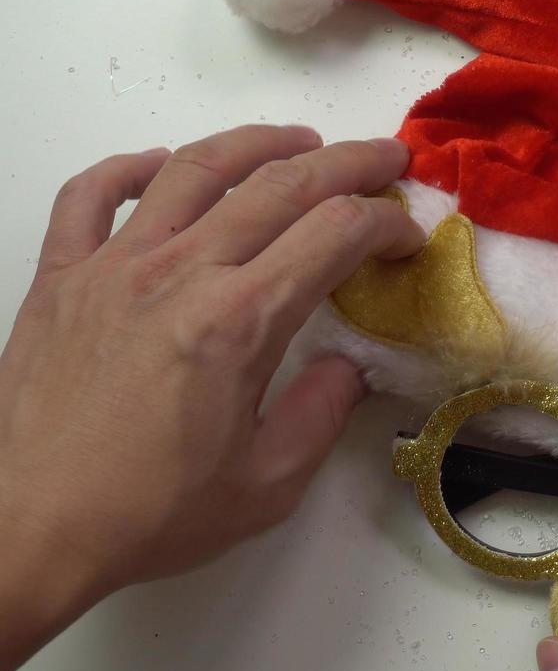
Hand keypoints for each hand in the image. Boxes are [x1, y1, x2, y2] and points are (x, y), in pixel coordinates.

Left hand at [0, 126, 422, 670]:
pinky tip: (162, 165)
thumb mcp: (267, 483)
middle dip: (348, 164)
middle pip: (280, 184)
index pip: (334, 234)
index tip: (406, 240)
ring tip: (297, 142)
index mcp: (238, 322)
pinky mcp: (59, 278)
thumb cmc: (148, 514)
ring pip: (193, 169)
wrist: (29, 529)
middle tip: (386, 160)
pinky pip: (90, 195)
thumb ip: (321, 412)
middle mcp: (178, 274)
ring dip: (257, 143)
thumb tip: (348, 367)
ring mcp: (112, 267)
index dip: (385, 225)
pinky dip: (132, 167)